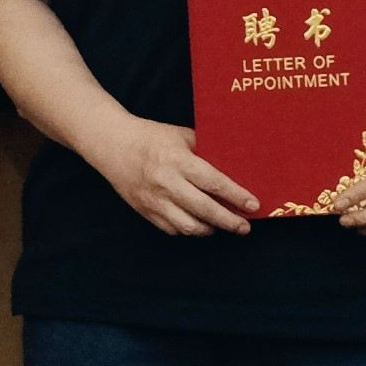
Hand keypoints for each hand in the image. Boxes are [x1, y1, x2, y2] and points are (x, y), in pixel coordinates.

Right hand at [83, 117, 258, 236]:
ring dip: (210, 229)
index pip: (213, 182)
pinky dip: (189, 230)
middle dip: (230, 221)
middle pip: (205, 209)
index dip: (236, 196)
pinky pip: (173, 229)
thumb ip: (205, 149)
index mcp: (178, 160)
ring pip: (189, 226)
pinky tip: (198, 224)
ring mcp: (155, 200)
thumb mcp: (180, 135)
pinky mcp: (145, 211)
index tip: (253, 205)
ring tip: (221, 226)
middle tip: (245, 227)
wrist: (112, 145)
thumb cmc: (150, 137)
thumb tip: (233, 164)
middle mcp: (167, 182)